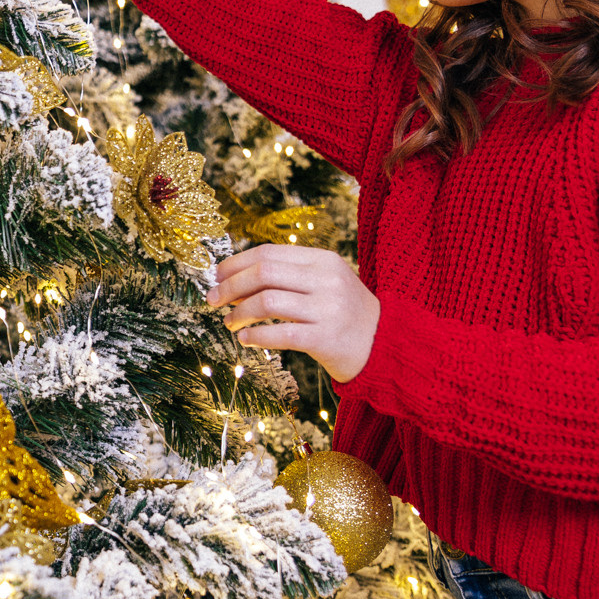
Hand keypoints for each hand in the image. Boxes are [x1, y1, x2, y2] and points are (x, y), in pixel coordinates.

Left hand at [207, 245, 380, 381]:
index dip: (236, 263)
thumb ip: (289, 275)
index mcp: (323, 260)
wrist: (385, 345)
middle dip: (230, 286)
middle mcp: (327, 280)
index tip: (216, 276)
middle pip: (263, 273)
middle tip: (213, 300)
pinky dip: (256, 336)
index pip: (268, 253)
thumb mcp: (325, 283)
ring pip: (267, 303)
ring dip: (239, 313)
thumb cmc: (344, 314)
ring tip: (230, 322)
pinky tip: (245, 339)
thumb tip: (235, 278)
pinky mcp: (326, 339)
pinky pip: (280, 334)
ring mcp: (328, 309)